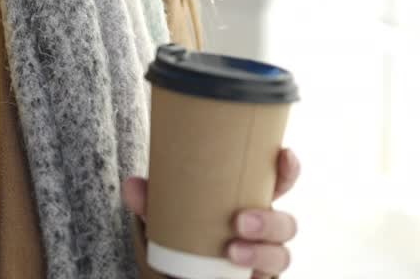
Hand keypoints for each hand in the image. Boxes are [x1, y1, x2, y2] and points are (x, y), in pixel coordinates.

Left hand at [123, 148, 301, 276]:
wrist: (177, 271)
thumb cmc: (182, 230)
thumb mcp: (165, 213)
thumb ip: (150, 200)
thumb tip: (132, 185)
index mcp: (247, 200)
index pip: (279, 182)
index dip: (288, 169)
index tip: (283, 154)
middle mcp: (263, 230)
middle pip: (287, 223)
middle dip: (270, 221)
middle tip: (240, 221)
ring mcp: (263, 257)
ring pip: (282, 255)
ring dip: (260, 253)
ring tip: (232, 252)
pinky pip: (268, 278)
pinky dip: (256, 274)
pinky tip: (240, 274)